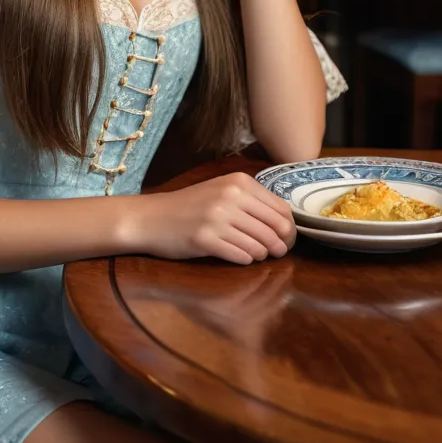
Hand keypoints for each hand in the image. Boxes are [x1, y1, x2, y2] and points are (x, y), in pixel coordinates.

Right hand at [127, 171, 295, 264]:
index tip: (286, 238)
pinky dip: (245, 260)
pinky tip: (238, 257)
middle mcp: (230, 197)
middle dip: (280, 245)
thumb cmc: (190, 206)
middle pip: (275, 228)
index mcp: (239, 182)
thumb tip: (286, 224)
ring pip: (260, 245)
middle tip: (277, 253)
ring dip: (262, 254)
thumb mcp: (222, 191)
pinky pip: (241, 256)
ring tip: (255, 254)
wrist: (152, 218)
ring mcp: (217, 218)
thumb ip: (252, 201)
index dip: (289, 228)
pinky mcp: (205, 239)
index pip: (281, 209)